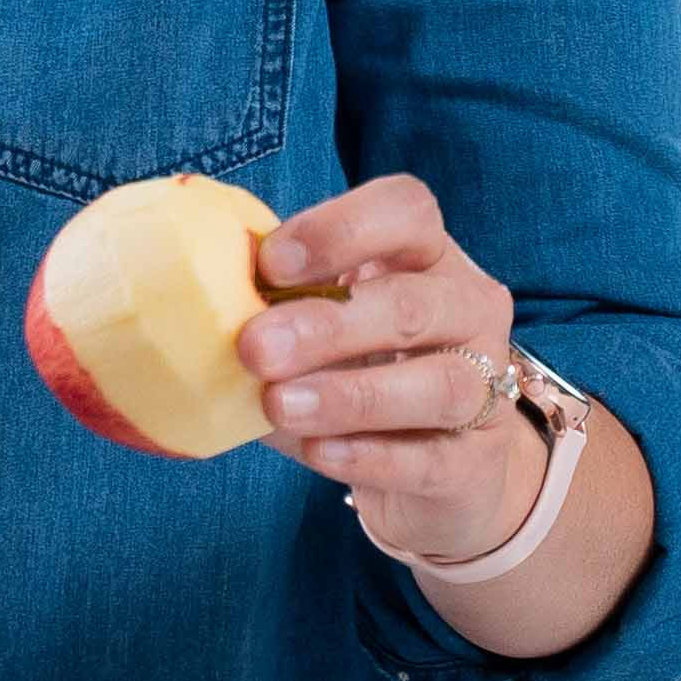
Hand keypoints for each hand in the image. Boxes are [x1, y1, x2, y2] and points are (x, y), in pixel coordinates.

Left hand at [241, 175, 539, 561]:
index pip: (406, 210)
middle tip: (255, 347)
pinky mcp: (478, 462)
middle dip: (329, 324)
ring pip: (440, 384)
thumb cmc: (354, 374)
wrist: (432, 470)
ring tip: (279, 405)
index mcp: (425, 258)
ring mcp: (486, 387)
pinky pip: (433, 458)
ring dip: (353, 395)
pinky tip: (318, 453)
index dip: (340, 228)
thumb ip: (273, 306)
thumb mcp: (314, 328)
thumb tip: (193, 303)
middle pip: (413, 302)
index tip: (270, 265)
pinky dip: (372, 456)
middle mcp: (468, 310)